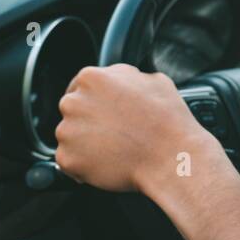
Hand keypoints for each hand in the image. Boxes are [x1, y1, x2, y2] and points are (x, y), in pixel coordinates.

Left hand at [56, 64, 219, 195]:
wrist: (171, 157)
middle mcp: (73, 102)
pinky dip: (86, 164)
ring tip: (118, 148)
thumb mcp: (155, 81)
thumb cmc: (168, 121)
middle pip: (73, 110)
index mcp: (92, 78)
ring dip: (87, 142)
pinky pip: (71, 160)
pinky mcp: (68, 159)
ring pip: (71, 136)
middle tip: (116, 130)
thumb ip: (126, 76)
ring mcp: (67, 132)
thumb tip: (121, 78)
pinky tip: (111, 162)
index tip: (107, 111)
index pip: (81, 85)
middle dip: (89, 119)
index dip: (97, 99)